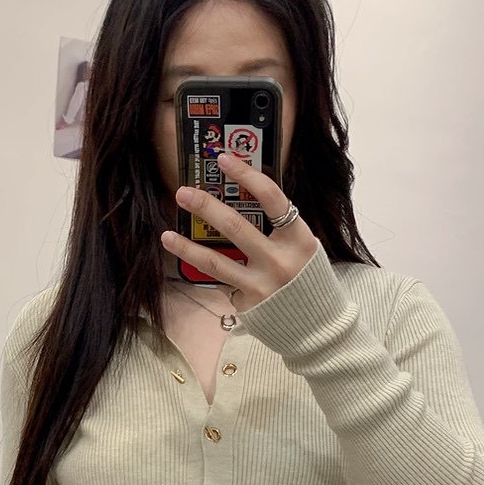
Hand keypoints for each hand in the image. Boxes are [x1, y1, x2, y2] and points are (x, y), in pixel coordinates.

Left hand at [160, 152, 318, 310]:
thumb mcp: (301, 247)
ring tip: (166, 236)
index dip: (246, 175)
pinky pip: (221, 282)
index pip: (271, 198)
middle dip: (206, 207)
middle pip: (236, 226)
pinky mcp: (248, 303)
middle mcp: (280, 260)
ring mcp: (262, 284)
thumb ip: (278, 227)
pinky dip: (207, 272)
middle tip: (183, 193)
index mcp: (299, 238)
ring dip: (187, 247)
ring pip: (216, 262)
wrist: (317, 324)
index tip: (223, 160)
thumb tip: (242, 195)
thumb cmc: (306, 277)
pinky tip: (189, 263)